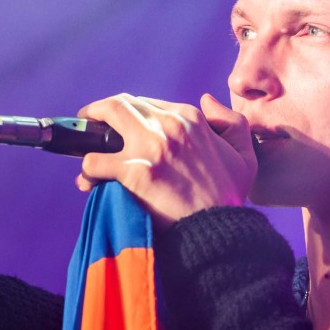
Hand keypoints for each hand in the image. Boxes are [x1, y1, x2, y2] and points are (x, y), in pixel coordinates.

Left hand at [75, 93, 256, 228]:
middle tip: (90, 122)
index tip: (120, 127)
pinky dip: (87, 169)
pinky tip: (88, 180)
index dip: (129, 113)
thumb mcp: (244, 154)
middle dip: (100, 111)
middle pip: (121, 103)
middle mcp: (169, 125)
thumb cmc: (229, 196)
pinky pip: (95, 161)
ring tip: (85, 150)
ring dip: (89, 134)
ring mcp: (151, 146)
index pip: (147, 103)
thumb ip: (231, 121)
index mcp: (190, 118)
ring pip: (104, 118)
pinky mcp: (135, 172)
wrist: (219, 230)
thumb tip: (208, 100)